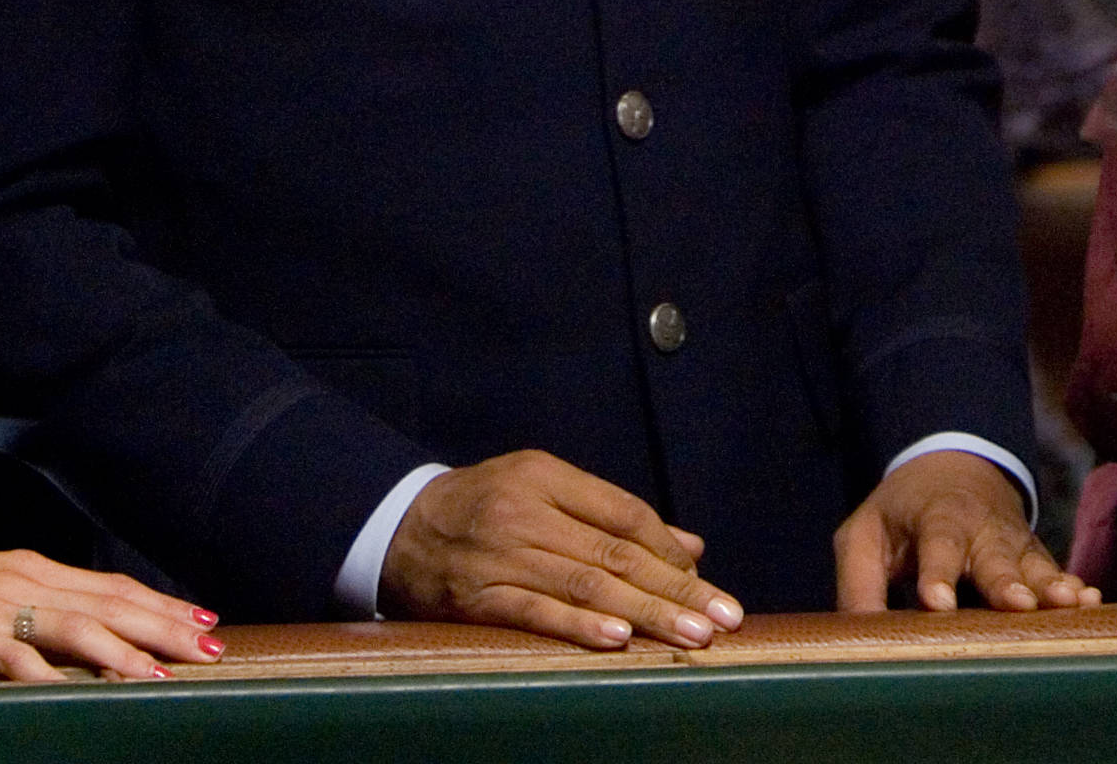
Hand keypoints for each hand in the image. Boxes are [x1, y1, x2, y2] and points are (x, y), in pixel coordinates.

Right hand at [0, 539, 217, 680]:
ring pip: (76, 627)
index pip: (111, 586)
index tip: (204, 618)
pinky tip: (77, 691)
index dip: (160, 603)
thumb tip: (70, 629)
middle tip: (211, 645)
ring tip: (165, 673)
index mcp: (30, 570)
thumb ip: (24, 605)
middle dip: (164, 625)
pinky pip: (12, 655)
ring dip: (125, 651)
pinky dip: (51, 675)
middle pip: (109, 603)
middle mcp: (22, 580)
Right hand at [382, 448, 743, 650]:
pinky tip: (618, 641)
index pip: (625, 512)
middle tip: (722, 617)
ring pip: (585, 585)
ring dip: (645, 614)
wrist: (394, 527)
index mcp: (546, 476)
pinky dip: (578, 627)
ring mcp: (500, 554)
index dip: (670, 549)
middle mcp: (526, 512)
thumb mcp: (543, 489)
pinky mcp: (475, 596)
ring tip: (691, 635)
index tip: (708, 581)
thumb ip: (613, 515)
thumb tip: (690, 547)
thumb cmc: (483, 506)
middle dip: (676, 589)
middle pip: (616, 553)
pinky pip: (534, 612)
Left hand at [833, 450, 1097, 613]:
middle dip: (1004, 581)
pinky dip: (1073, 585)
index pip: (937, 543)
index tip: (936, 603)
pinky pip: (1055, 572)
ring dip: (1050, 585)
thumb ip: (858, 582)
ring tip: (1068, 602)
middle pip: (994, 557)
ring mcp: (1014, 543)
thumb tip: (856, 637)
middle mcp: (981, 528)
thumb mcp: (865, 535)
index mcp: (936, 517)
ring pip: (1033, 566)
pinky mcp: (1034, 558)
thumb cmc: (903, 512)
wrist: (956, 467)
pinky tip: (1091, 600)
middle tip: (1016, 604)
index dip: (937, 572)